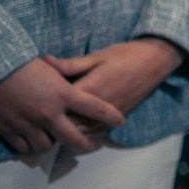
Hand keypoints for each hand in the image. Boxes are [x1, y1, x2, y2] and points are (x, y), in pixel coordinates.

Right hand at [0, 58, 126, 155]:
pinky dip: (29, 145)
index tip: (120, 121)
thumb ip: (65, 78)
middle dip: (84, 144)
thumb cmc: (20, 62)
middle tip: (89, 145)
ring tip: (55, 138)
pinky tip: (32, 139)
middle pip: (73, 139)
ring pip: (47, 146)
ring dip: (52, 143)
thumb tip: (76, 84)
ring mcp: (28, 124)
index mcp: (63, 94)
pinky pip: (24, 148)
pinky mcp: (9, 131)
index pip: (95, 108)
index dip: (110, 116)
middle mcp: (48, 113)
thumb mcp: (49, 67)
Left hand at [46, 38, 182, 121]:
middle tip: (39, 117)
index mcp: (89, 90)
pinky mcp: (117, 119)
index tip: (32, 103)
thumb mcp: (97, 56)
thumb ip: (70, 64)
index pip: (58, 107)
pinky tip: (75, 126)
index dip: (44, 106)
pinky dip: (82, 132)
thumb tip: (45, 61)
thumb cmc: (125, 54)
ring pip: (80, 133)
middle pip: (67, 125)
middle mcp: (97, 109)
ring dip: (67, 130)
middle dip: (52, 123)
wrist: (155, 61)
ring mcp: (108, 116)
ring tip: (53, 125)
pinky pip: (95, 133)